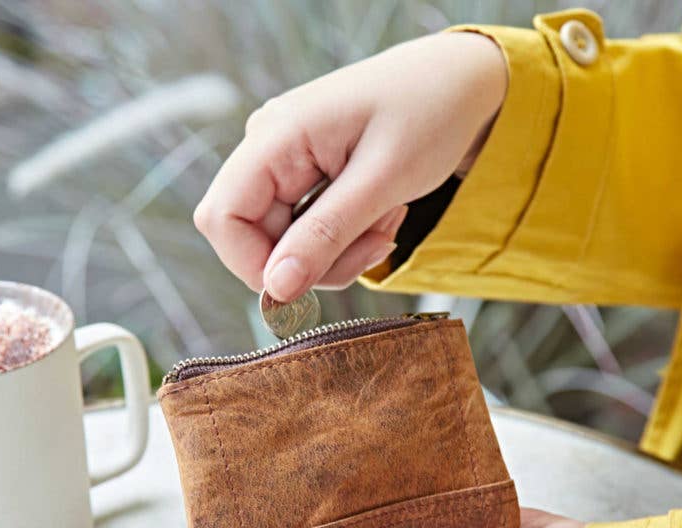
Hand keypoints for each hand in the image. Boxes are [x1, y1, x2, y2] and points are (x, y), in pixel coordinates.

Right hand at [194, 32, 506, 300]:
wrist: (458, 83)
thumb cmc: (429, 111)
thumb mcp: (382, 180)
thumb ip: (325, 235)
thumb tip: (276, 290)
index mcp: (276, 136)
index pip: (223, 219)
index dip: (256, 266)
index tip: (312, 282)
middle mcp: (268, 148)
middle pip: (255, 240)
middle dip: (315, 261)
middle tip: (376, 244)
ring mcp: (284, 164)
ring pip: (285, 244)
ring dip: (338, 252)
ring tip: (386, 220)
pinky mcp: (303, 178)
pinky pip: (307, 231)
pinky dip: (344, 240)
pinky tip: (379, 214)